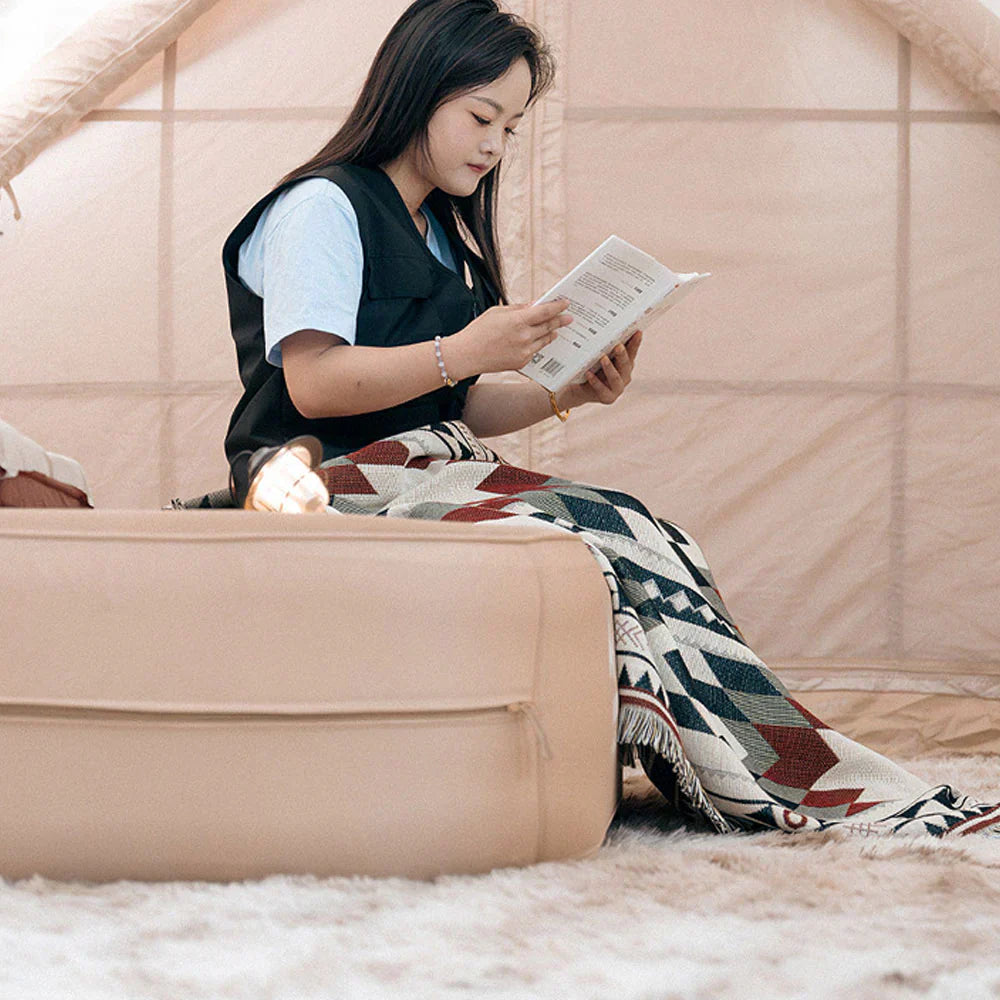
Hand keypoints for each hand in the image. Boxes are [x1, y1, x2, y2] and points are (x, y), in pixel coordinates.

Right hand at [444, 298, 573, 376]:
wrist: (467, 355)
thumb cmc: (479, 331)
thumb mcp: (497, 312)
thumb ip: (518, 309)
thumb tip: (534, 306)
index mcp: (518, 320)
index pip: (545, 311)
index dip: (557, 307)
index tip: (566, 303)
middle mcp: (524, 336)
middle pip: (549, 326)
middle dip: (560, 321)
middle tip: (569, 318)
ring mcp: (524, 351)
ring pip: (545, 340)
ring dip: (552, 333)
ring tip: (557, 329)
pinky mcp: (522, 362)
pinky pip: (535, 351)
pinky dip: (538, 344)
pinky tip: (541, 340)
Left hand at [562, 330, 641, 408]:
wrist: (580, 388)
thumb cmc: (592, 367)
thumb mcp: (598, 355)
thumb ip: (604, 346)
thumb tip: (602, 324)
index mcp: (626, 363)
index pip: (632, 351)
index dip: (635, 343)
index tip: (638, 332)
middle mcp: (625, 375)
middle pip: (626, 364)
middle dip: (622, 355)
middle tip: (618, 346)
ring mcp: (618, 388)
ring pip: (616, 378)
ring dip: (609, 368)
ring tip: (603, 358)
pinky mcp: (608, 398)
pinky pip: (602, 390)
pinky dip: (595, 381)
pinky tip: (589, 373)